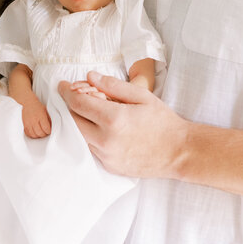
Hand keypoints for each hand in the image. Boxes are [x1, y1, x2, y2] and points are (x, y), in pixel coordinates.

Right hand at [22, 99, 51, 138]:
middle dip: (44, 135)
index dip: (49, 131)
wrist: (28, 103)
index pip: (46, 128)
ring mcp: (29, 123)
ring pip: (34, 135)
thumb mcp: (46, 111)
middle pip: (40, 133)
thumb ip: (49, 119)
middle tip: (45, 133)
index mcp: (41, 117)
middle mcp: (34, 120)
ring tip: (40, 134)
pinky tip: (34, 133)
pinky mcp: (24, 124)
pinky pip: (28, 133)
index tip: (49, 131)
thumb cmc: (38, 106)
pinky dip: (32, 135)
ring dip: (38, 136)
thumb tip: (51, 127)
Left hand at [58, 74, 188, 177]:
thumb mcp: (141, 96)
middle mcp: (105, 140)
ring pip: (79, 136)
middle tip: (77, 97)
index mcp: (113, 119)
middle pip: (72, 120)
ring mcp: (106, 156)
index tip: (63, 85)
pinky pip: (91, 149)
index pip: (77, 103)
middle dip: (71, 106)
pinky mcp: (109, 166)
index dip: (66, 91)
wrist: (179, 152)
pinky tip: (103, 129)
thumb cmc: (163, 121)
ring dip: (80, 123)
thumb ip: (113, 85)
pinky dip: (91, 137)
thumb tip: (90, 77)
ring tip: (93, 113)